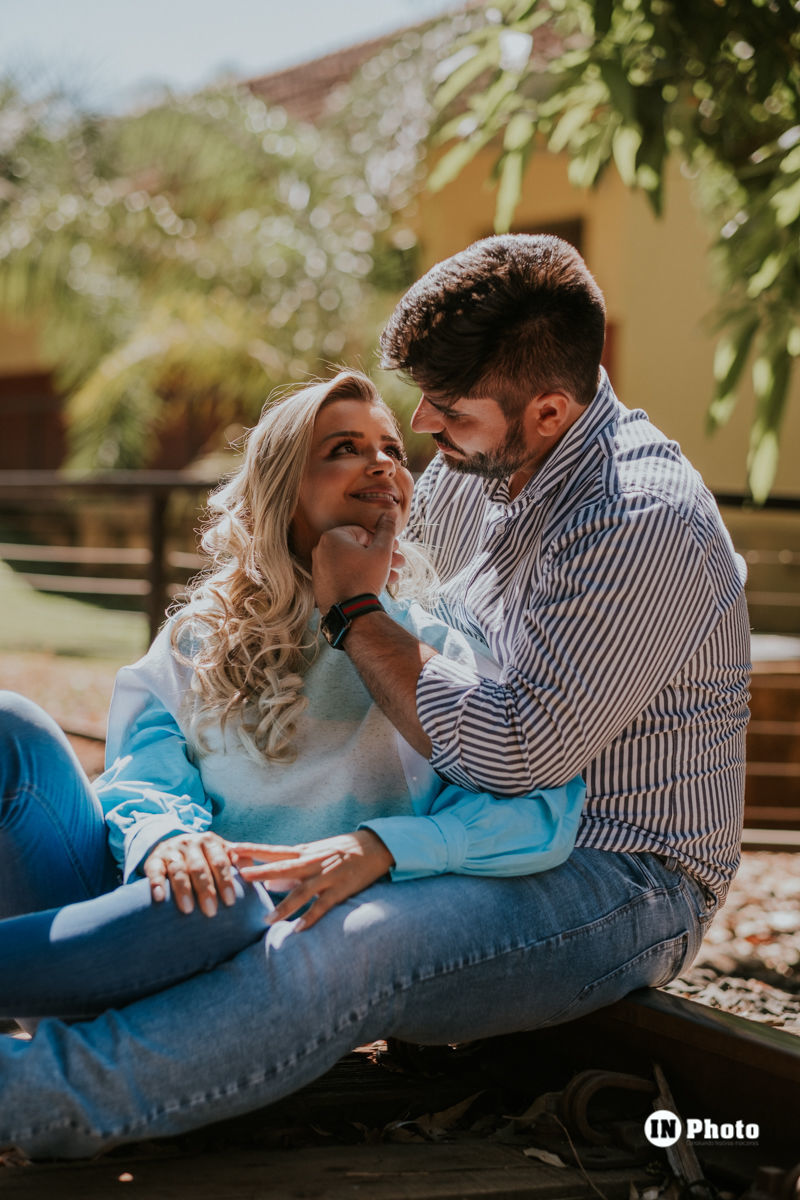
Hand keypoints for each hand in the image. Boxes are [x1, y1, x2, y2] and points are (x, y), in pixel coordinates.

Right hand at [143, 832, 236, 916]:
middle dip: (206, 890)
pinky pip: (154, 871)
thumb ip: (239, 859)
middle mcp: (190, 843)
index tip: (230, 902)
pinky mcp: (153, 859)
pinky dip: (156, 883)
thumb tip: (255, 872)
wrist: (173, 845)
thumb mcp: (221, 852)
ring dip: (183, 890)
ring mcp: (171, 851)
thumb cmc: (204, 856)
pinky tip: (160, 898)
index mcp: (210, 841)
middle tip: (211, 912)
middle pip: (199, 867)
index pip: (220, 861)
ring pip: (178, 870)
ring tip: (188, 909)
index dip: (225, 881)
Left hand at [228, 831, 393, 929]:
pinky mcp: (341, 889)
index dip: (253, 851)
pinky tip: (298, 929)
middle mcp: (313, 862)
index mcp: (304, 852)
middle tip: (240, 877)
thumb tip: (267, 883)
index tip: (231, 849)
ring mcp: (327, 876)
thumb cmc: (341, 851)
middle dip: (261, 872)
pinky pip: (323, 905)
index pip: (273, 851)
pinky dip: (311, 917)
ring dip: (284, 905)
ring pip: (302, 890)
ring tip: (268, 919)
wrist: (376, 847)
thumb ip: (291, 869)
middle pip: (283, 867)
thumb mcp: (314, 855)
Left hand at [312, 509, 400, 612]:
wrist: (350, 613)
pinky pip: (344, 575)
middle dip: (382, 556)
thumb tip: (390, 513)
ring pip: (353, 563)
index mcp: (332, 537)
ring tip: (394, 577)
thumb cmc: (365, 579)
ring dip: (374, 568)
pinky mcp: (322, 584)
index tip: (397, 549)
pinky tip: (378, 585)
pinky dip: (360, 578)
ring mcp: (319, 568)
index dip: (383, 540)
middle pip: (358, 549)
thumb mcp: (381, 551)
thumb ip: (386, 530)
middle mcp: (321, 550)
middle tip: (399, 562)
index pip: (363, 533)